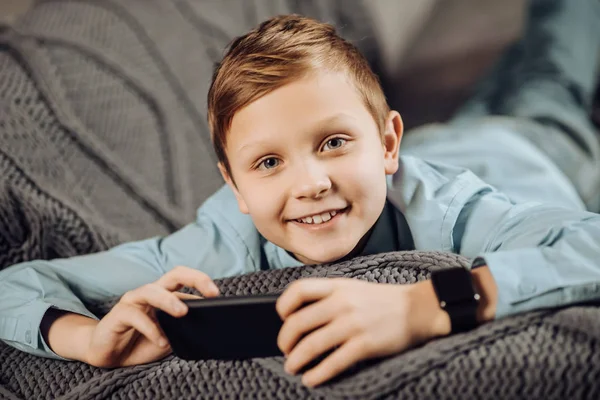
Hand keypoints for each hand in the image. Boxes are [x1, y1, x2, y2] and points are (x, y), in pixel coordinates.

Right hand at [83, 266, 218, 367]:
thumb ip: (186, 328)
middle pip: (173, 275)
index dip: (202, 282)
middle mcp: (150, 293)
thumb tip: (209, 327)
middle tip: (211, 294)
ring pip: (151, 291)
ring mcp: (132, 301)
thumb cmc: (142, 341)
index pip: (185, 279)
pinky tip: (161, 342)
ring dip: (169, 301)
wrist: (109, 355)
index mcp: (165, 294)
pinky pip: (135, 317)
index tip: (217, 294)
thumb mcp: (171, 336)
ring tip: (182, 313)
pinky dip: (150, 329)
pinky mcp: (117, 315)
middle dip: (194, 279)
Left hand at [276, 278, 450, 386]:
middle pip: (298, 322)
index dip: (284, 305)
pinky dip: (317, 374)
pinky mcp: (364, 345)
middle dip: (285, 340)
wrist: (419, 309)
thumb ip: (329, 296)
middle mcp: (342, 303)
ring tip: (292, 367)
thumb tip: (300, 315)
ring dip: (296, 360)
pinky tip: (310, 379)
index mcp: (337, 287)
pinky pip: (333, 362)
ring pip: (311, 345)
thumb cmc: (383, 301)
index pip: (298, 290)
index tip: (282, 318)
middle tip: (285, 350)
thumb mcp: (353, 288)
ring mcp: (353, 324)